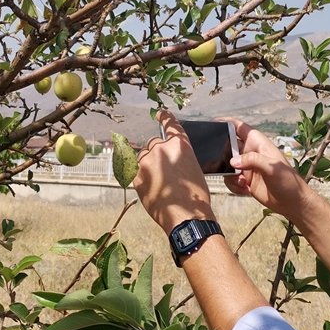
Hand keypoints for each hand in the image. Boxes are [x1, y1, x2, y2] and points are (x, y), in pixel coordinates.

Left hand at [133, 110, 216, 233]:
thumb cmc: (195, 196)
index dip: (164, 117)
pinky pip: (135, 171)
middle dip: (156, 155)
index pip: (170, 124)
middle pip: (153, 144)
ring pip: (142, 158)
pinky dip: (141, 178)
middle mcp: (161, 148)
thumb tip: (170, 160)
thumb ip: (179, 157)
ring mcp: (146, 161)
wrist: (185, 216)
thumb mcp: (193, 169)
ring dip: (148, 167)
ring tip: (159, 185)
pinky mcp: (135, 175)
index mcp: (179, 144)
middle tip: (165, 174)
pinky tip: (152, 190)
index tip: (159, 113)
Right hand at [221, 118, 312, 220]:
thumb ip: (252, 160)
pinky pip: (230, 180)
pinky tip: (246, 190)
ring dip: (230, 176)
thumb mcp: (272, 168)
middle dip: (222, 155)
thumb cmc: (288, 181)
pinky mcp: (245, 181)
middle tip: (227, 166)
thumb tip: (232, 162)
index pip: (240, 128)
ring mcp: (247, 167)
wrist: (292, 202)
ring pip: (227, 166)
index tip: (213, 123)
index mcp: (258, 143)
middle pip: (228, 147)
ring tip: (243, 183)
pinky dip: (234, 186)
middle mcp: (251, 153)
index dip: (227, 123)